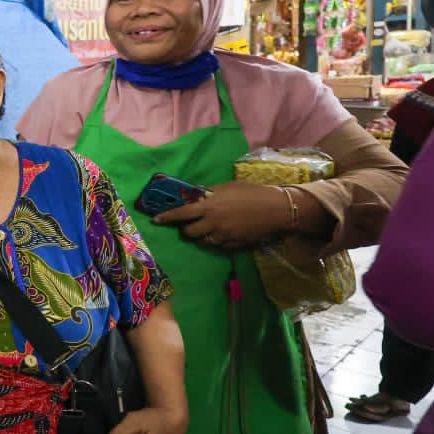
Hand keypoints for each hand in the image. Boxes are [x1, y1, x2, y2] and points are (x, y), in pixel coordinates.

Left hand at [154, 181, 289, 251]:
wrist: (277, 209)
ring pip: (203, 241)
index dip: (167, 217)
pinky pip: (219, 246)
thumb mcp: (228, 187)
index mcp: (209, 206)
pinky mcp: (234, 245)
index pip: (181, 213)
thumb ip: (209, 193)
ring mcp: (223, 236)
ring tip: (209, 227)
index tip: (156, 220)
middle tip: (191, 223)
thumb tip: (195, 195)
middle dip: (186, 229)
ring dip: (202, 236)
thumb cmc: (252, 193)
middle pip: (189, 232)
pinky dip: (217, 240)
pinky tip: (225, 232)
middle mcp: (213, 223)